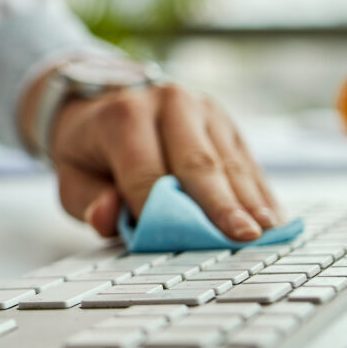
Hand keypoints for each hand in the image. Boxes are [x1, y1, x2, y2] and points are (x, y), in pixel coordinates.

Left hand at [40, 81, 280, 241]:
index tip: (185, 243)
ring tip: (268, 232)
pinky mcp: (226, 122)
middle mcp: (168, 103)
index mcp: (124, 116)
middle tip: (243, 237)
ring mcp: (203, 109)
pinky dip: (259, 192)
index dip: (164, 212)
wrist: (106, 105)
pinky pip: (247, 160)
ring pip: (229, 162)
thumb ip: (89, 201)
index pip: (146, 173)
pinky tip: (273, 219)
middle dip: (220, 205)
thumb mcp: (73, 177)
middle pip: (197, 164)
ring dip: (249, 200)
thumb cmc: (92, 152)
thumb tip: (107, 217)